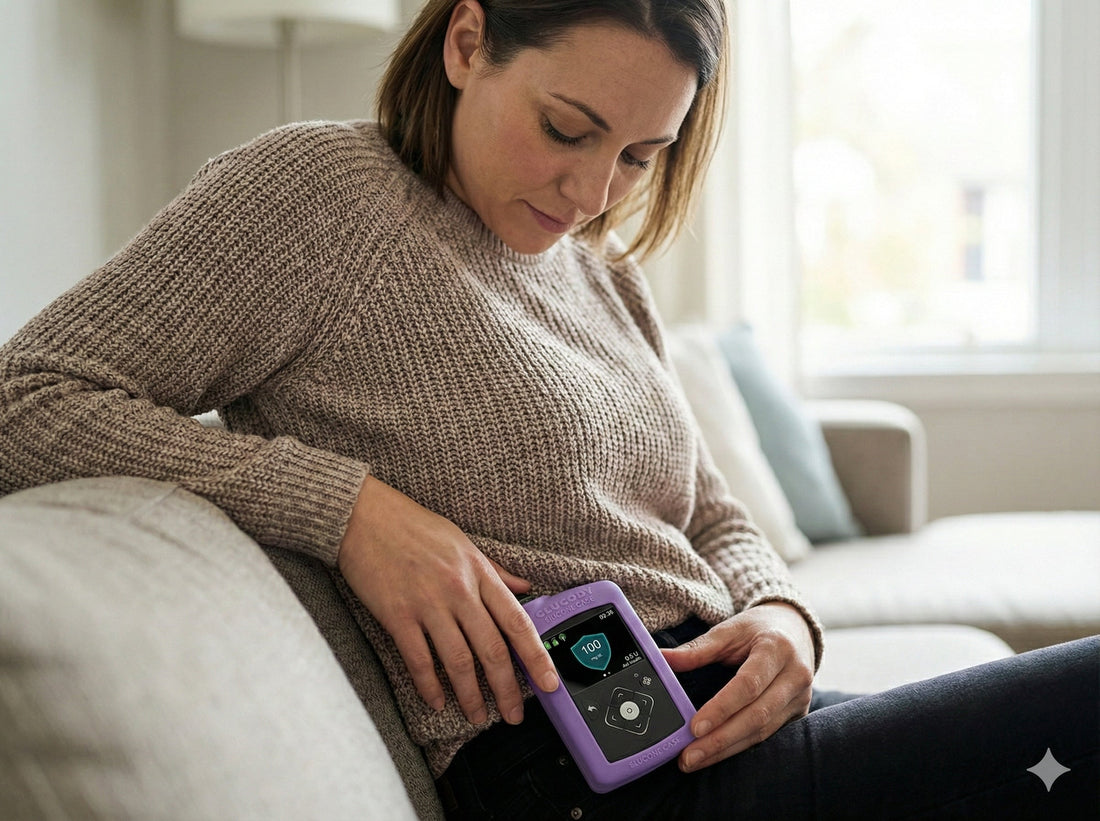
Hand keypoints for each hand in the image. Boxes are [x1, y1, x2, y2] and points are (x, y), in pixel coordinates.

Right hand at [337, 476, 558, 725]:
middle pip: (492, 650)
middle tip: (513, 715)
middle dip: (507, 689)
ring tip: (478, 716)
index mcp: (479, 572)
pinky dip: (429, 686)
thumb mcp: (463, 542)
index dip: (537, 657)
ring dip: (471, 695)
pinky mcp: (397, 615)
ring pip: (458, 661)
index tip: (549, 683)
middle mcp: (459, 590)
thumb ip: (495, 570)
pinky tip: (437, 701)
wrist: (364, 517)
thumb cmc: (413, 526)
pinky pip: (418, 660)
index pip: (517, 622)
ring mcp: (428, 604)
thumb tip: (525, 587)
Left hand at [660, 603, 814, 771]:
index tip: (694, 727)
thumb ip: (697, 649)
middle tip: (688, 756)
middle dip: (720, 740)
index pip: (748, 684)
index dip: (721, 708)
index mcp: (776, 649)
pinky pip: (768, 736)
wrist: (796, 630)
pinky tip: (718, 755)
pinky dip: (741, 747)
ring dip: (727, 750)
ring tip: (696, 760)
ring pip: (762, 732)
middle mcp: (794, 676)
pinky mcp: (797, 714)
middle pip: (757, 716)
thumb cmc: (759, 629)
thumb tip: (663, 659)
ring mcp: (800, 698)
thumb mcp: (729, 630)